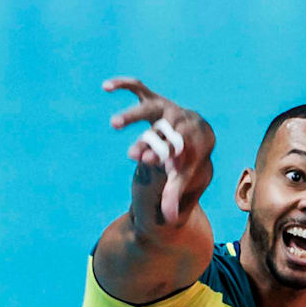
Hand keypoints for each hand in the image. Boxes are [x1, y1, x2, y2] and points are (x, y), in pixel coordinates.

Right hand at [105, 76, 214, 224]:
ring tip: (115, 124)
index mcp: (190, 144)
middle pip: (164, 131)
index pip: (177, 149)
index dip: (163, 153)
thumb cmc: (188, 161)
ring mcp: (167, 109)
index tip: (148, 161)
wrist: (199, 136)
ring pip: (151, 108)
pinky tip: (106, 87)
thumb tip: (169, 221)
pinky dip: (124, 84)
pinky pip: (139, 88)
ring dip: (134, 116)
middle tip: (133, 155)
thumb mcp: (182, 179)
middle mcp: (180, 124)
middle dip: (149, 143)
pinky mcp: (154, 100)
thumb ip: (174, 197)